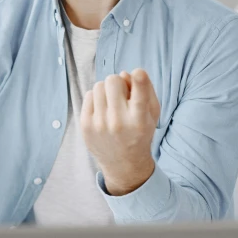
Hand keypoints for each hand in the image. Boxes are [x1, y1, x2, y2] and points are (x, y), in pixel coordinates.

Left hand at [80, 68, 160, 195]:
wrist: (123, 163)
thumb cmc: (140, 132)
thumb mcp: (152, 114)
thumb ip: (145, 90)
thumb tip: (124, 73)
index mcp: (139, 121)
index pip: (140, 96)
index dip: (140, 81)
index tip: (139, 74)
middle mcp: (119, 123)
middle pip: (113, 80)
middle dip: (118, 83)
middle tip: (121, 94)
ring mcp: (99, 124)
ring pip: (99, 85)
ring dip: (106, 90)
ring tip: (112, 103)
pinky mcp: (85, 125)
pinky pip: (88, 95)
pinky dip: (96, 98)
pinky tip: (103, 110)